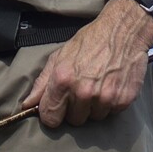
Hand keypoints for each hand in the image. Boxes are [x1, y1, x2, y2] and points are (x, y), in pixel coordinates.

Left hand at [21, 0, 152, 128]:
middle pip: (74, 121)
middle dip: (76, 109)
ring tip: (98, 85)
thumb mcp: (60, 56)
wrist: (124, 30)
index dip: (53, 114)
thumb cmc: (90, 41)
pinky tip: (111, 85)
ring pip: (94, 118)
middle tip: (82, 89)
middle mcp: (83, 91)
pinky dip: (111, 103)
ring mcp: (105, 97)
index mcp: (63, 80)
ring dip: (94, 107)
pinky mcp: (123, 100)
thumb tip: (28, 104)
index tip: (57, 108)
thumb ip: (43, 82)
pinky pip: (112, 113)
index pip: (50, 118)